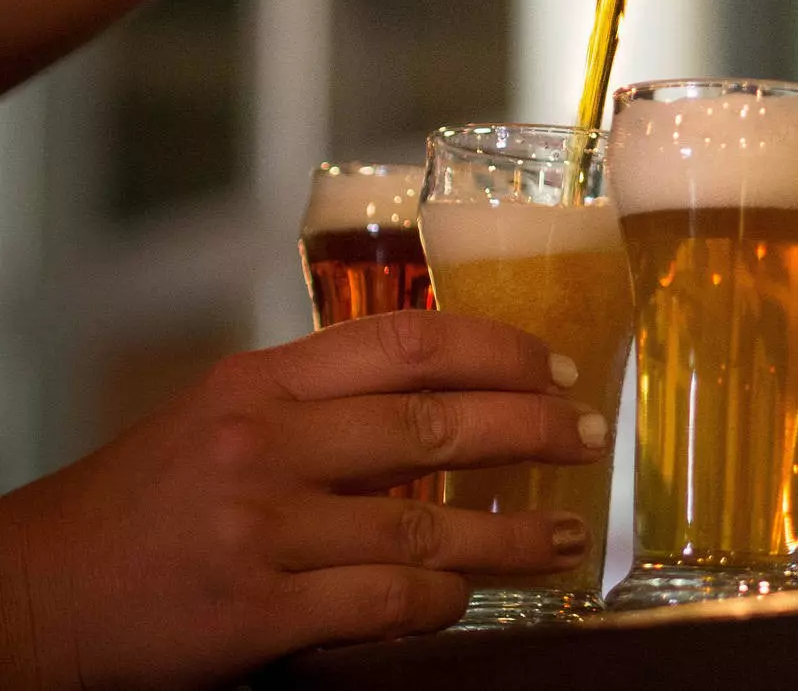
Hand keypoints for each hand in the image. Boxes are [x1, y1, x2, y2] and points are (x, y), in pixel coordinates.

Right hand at [0, 313, 612, 689]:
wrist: (32, 596)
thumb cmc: (134, 508)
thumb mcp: (218, 418)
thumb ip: (314, 402)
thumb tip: (436, 396)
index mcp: (262, 382)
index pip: (410, 342)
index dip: (500, 349)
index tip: (556, 366)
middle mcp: (266, 442)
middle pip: (437, 425)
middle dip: (532, 429)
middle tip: (587, 437)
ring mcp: (262, 527)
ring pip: (424, 527)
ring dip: (507, 535)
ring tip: (558, 538)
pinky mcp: (255, 610)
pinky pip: (383, 604)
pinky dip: (438, 602)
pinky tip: (468, 598)